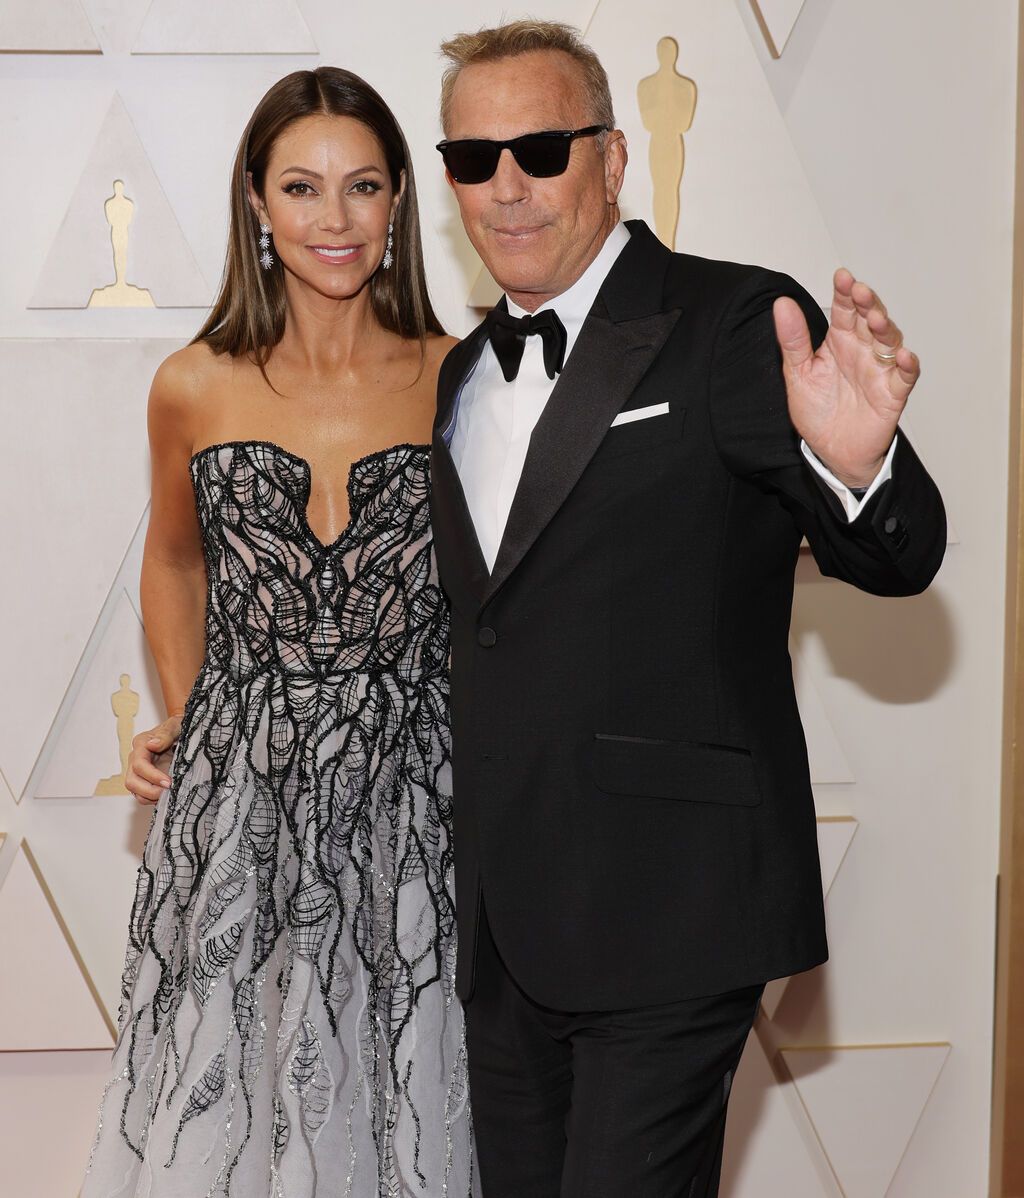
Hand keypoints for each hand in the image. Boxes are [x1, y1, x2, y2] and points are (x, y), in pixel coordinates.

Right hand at [125, 715, 181, 804]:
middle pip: (132, 781)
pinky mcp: (144, 780)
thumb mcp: (175, 726)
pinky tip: (167, 795)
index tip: (169, 782)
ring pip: (135, 791)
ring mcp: (138, 772)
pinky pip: (142, 796)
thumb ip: (165, 734)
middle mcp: (135, 759)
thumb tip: (152, 744)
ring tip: (169, 794)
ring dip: (151, 797)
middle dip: (150, 790)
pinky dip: (153, 799)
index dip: (153, 776)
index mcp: (141, 744)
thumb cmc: (178, 728)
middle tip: (169, 790)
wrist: (182, 732)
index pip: (139, 765)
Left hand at [773, 268, 919, 488]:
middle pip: (870, 319)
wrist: (831, 451)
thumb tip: (782, 305)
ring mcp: (879, 369)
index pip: (844, 310)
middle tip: (859, 292)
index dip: (844, 293)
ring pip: (890, 341)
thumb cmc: (818, 411)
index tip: (841, 277)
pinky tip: (901, 355)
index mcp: (839, 342)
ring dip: (886, 328)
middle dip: (867, 303)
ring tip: (876, 319)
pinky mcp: (892, 393)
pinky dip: (906, 364)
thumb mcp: (798, 374)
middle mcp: (862, 350)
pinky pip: (904, 376)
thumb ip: (793, 340)